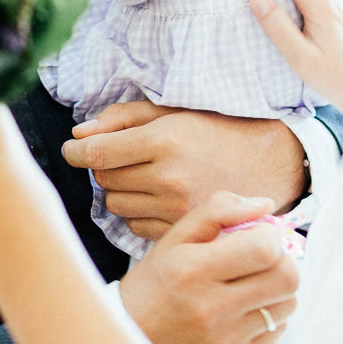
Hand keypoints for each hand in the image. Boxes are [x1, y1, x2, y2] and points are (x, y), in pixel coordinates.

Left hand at [62, 101, 307, 236]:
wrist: (270, 165)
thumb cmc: (219, 131)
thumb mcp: (174, 112)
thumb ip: (124, 118)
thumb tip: (80, 133)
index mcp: (164, 141)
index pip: (98, 153)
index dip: (76, 151)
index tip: (71, 149)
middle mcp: (168, 177)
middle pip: (104, 180)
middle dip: (104, 168)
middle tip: (121, 159)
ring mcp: (176, 209)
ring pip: (116, 206)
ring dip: (120, 192)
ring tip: (143, 179)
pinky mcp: (184, 231)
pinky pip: (136, 227)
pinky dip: (138, 213)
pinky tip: (157, 199)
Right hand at [120, 192, 299, 343]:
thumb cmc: (154, 285)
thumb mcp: (174, 238)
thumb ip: (218, 211)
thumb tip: (266, 205)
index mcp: (194, 269)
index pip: (266, 248)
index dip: (270, 236)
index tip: (256, 236)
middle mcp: (212, 307)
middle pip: (287, 278)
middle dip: (281, 261)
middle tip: (261, 260)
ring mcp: (226, 340)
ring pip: (288, 304)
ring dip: (276, 290)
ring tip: (250, 285)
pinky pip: (277, 332)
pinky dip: (267, 317)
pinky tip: (242, 311)